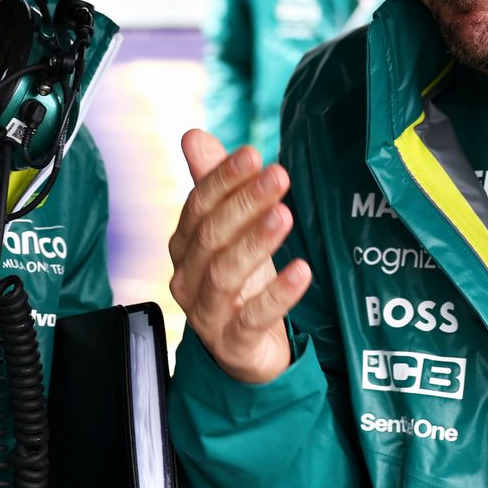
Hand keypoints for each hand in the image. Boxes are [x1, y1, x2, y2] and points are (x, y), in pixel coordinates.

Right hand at [168, 128, 311, 384]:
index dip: (223, 179)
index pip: (197, 206)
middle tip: (279, 175)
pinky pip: (253, 318)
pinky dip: (278, 294)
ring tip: (285, 215)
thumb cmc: (238, 282)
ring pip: (224, 274)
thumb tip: (193, 135)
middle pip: (210, 236)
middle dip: (244, 203)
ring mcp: (207, 314)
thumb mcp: (229, 233)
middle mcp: (187, 278)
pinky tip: (303, 271)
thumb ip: (211, 185)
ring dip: (255, 242)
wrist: (244, 352)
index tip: (252, 154)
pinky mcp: (233, 344)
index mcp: (184, 246)